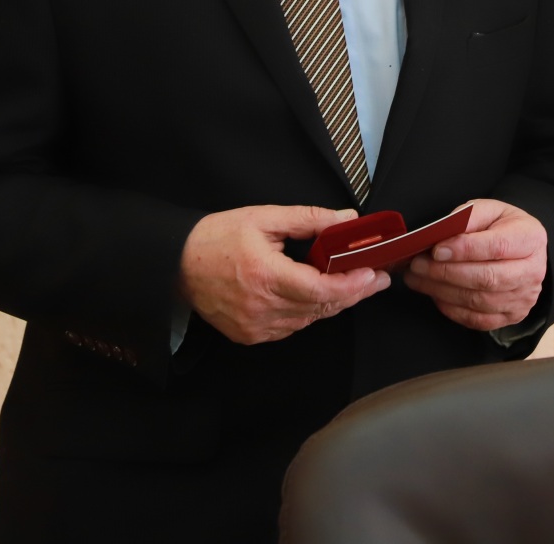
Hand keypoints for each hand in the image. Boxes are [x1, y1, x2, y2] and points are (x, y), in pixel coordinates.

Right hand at [178, 205, 389, 345]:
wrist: (178, 265)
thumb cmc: (217, 238)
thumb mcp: (264, 218)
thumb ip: (308, 219)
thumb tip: (345, 219)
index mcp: (265, 275)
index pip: (320, 289)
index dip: (351, 285)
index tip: (372, 274)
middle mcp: (261, 307)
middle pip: (320, 307)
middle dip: (352, 293)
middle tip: (375, 279)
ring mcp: (255, 326)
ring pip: (308, 320)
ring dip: (330, 303)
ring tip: (349, 284)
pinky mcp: (249, 335)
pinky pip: (290, 328)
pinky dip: (306, 312)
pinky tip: (314, 296)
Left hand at [404, 199, 547, 332]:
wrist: (522, 249)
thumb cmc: (502, 227)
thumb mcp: (489, 210)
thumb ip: (469, 217)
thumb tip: (443, 234)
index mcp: (530, 239)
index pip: (497, 247)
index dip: (465, 250)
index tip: (436, 250)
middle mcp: (532, 272)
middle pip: (487, 279)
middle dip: (446, 273)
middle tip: (417, 265)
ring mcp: (523, 298)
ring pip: (478, 301)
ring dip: (442, 291)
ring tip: (417, 278)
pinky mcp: (511, 316)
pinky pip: (477, 319)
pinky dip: (451, 308)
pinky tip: (434, 293)